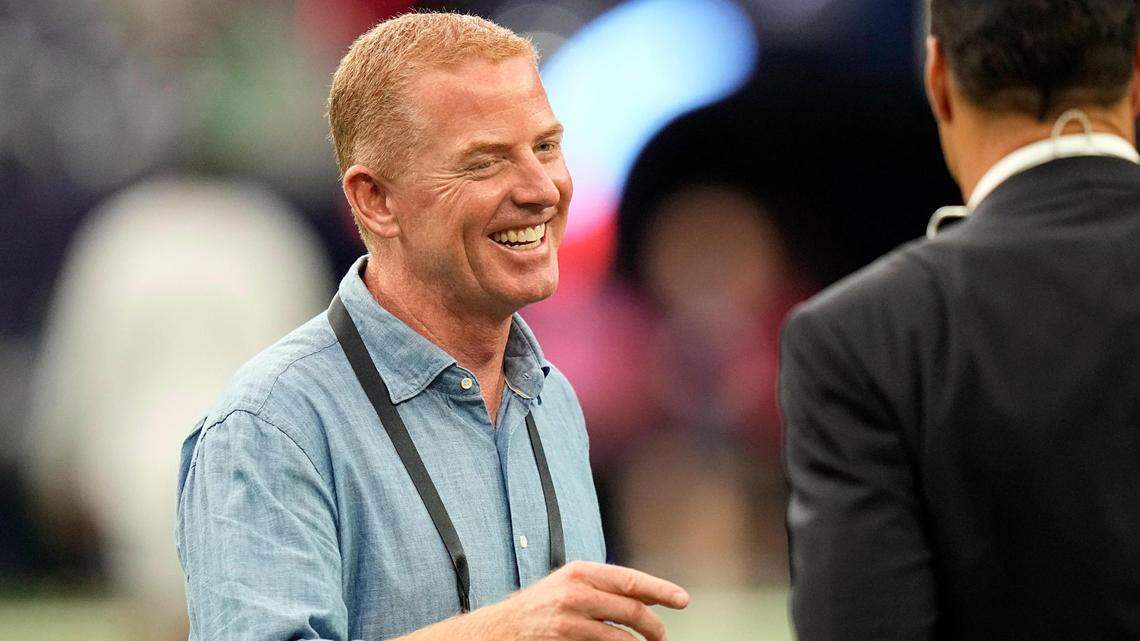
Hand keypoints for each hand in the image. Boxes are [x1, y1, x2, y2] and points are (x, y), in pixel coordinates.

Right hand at [474, 560, 689, 640]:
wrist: (502, 628)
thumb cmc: (542, 605)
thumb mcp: (572, 584)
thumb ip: (608, 588)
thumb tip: (653, 595)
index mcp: (581, 572)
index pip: (631, 580)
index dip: (661, 590)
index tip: (682, 600)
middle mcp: (575, 593)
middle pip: (631, 609)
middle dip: (653, 626)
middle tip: (661, 636)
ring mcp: (568, 621)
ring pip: (620, 636)